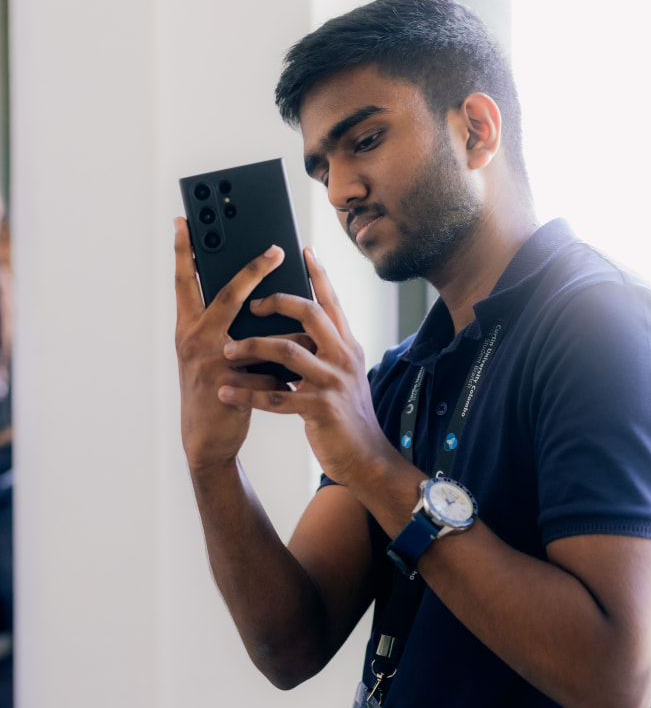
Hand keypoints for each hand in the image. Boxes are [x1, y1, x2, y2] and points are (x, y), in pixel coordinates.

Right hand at [173, 217, 302, 472]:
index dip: (184, 250)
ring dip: (290, 332)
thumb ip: (227, 325)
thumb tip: (262, 296)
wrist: (207, 440)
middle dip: (252, 270)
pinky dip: (288, 372)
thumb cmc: (215, 388)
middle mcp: (194, 338)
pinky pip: (269, 369)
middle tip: (275, 248)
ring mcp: (209, 361)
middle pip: (226, 295)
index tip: (185, 220)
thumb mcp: (212, 352)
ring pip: (259, 334)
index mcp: (189, 326)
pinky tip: (299, 377)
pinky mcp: (227, 384)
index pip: (185, 281)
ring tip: (312, 328)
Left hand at [218, 249, 399, 489]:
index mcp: (347, 345)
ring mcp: (332, 382)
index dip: (318, 274)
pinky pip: (277, 396)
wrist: (366, 457)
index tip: (304, 249)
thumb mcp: (342, 374)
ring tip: (227, 351)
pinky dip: (247, 394)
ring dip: (252, 348)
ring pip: (287, 351)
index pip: (331, 301)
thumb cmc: (346, 415)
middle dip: (276, 302)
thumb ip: (324, 350)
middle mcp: (343, 357)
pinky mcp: (320, 409)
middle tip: (250, 303)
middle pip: (309, 313)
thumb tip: (297, 329)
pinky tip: (226, 393)